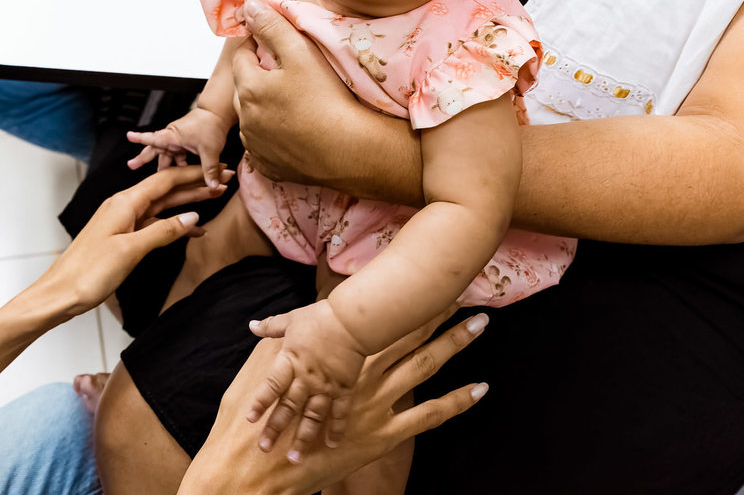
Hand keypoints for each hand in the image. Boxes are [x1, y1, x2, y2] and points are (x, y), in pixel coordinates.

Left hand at [25, 165, 230, 317]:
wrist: (60, 294)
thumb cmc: (87, 273)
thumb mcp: (130, 250)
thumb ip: (163, 231)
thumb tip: (193, 218)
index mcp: (124, 203)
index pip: (166, 180)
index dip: (194, 174)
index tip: (219, 171)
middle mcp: (124, 207)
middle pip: (166, 189)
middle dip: (196, 184)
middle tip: (224, 181)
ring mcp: (123, 222)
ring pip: (163, 205)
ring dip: (188, 201)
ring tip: (215, 197)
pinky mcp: (123, 237)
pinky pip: (155, 223)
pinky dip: (175, 224)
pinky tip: (192, 230)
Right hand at [126, 108, 230, 186]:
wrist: (218, 113)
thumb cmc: (211, 124)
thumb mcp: (210, 150)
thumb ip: (210, 170)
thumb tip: (212, 185)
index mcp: (173, 136)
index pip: (152, 138)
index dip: (140, 138)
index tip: (129, 136)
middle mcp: (172, 137)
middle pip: (154, 149)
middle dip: (143, 157)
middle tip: (132, 165)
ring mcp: (178, 140)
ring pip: (166, 155)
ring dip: (163, 166)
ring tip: (157, 178)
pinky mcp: (184, 142)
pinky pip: (177, 155)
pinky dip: (177, 164)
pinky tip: (179, 174)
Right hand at [179, 309, 489, 494]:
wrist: (261, 467)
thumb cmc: (262, 420)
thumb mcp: (266, 372)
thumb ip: (278, 343)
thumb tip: (276, 319)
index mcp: (338, 356)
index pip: (378, 317)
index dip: (404, 296)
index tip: (427, 275)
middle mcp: (361, 374)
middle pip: (409, 334)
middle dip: (438, 310)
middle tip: (465, 287)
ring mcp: (376, 404)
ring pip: (425, 366)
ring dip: (454, 343)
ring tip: (482, 323)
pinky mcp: (385, 435)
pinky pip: (429, 416)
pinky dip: (458, 402)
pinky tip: (482, 388)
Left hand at [232, 0, 367, 184]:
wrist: (351, 151)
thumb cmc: (328, 99)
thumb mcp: (302, 52)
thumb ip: (273, 26)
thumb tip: (250, 6)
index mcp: (248, 88)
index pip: (242, 56)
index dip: (258, 46)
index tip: (276, 45)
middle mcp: (245, 120)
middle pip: (244, 88)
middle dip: (259, 77)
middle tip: (289, 74)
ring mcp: (256, 147)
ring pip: (253, 118)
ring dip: (264, 109)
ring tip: (294, 103)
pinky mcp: (269, 167)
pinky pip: (264, 147)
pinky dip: (273, 137)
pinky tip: (295, 131)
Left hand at [246, 301, 368, 461]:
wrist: (353, 320)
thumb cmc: (321, 318)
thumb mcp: (292, 319)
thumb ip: (272, 326)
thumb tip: (252, 325)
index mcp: (291, 361)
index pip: (272, 386)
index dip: (261, 402)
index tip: (251, 419)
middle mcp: (306, 378)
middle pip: (288, 407)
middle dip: (276, 428)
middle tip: (264, 448)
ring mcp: (326, 386)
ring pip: (312, 416)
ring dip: (303, 437)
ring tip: (295, 458)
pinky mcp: (344, 388)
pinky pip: (340, 412)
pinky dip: (336, 428)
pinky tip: (332, 444)